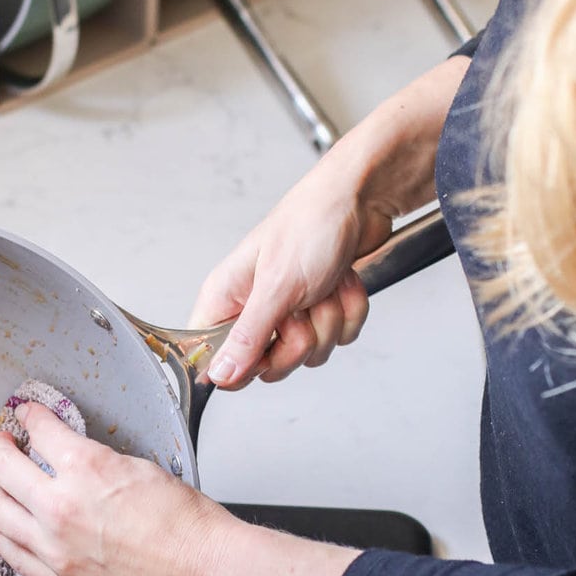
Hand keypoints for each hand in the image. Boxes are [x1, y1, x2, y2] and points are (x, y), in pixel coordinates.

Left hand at [0, 401, 349, 575]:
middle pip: (2, 468)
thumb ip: (96, 462)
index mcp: (85, 469)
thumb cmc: (187, 523)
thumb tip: (72, 458)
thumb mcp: (139, 468)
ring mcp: (55, 549)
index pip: (39, 430)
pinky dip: (3, 533)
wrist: (204, 573)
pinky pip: (13, 554)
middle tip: (1, 444)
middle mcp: (60, 508)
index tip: (27, 416)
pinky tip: (5, 525)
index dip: (30, 417)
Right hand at [190, 159, 386, 387]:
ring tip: (324, 284)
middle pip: (268, 365)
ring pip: (309, 353)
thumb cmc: (310, 225)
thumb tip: (218, 376)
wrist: (361, 199)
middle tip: (300, 308)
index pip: (214, 359)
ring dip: (328, 319)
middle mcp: (253, 307)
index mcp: (226, 298)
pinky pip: (339, 337)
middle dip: (298, 341)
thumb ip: (248, 337)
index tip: (265, 349)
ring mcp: (289, 309)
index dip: (241, 366)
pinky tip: (342, 282)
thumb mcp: (276, 287)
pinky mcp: (320, 307)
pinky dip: (349, 310)